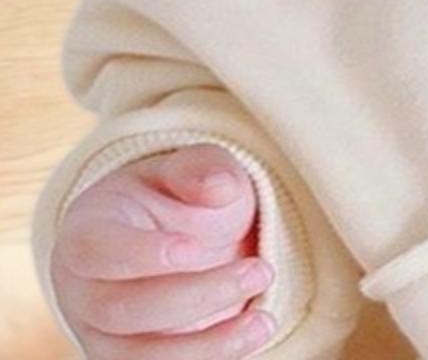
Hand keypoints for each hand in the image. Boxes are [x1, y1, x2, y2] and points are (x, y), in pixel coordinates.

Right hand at [49, 142, 277, 356]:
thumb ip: (202, 168)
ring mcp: (100, 336)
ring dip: (205, 347)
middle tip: (261, 271)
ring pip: (137, 357)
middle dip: (195, 296)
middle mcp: (82, 293)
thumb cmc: (177, 197)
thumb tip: (221, 188)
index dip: (139, 255)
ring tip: (264, 322)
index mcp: (87, 232)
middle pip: (122, 310)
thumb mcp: (190, 167)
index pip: (96, 250)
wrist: (174, 238)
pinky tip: (250, 342)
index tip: (194, 248)